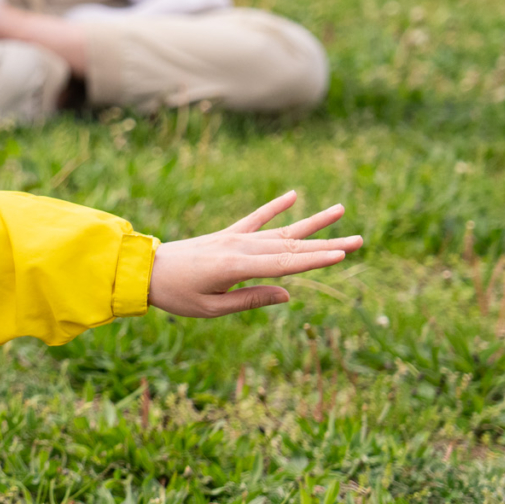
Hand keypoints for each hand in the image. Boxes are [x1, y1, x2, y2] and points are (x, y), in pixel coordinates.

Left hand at [149, 192, 359, 317]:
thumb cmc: (177, 295)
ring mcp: (234, 237)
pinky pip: (254, 219)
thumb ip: (250, 300)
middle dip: (326, 244)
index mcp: (236, 266)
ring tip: (339, 210)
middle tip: (359, 240)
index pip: (284, 264)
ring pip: (280, 230)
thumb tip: (288, 295)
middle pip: (291, 246)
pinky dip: (274, 207)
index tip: (342, 255)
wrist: (145, 270)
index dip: (315, 260)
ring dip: (311, 223)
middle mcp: (239, 247)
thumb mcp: (211, 308)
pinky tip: (293, 195)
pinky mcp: (227, 234)